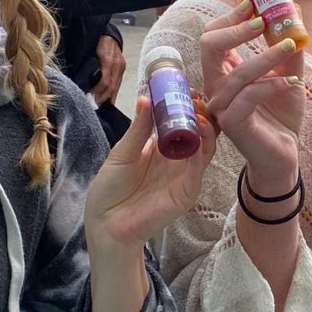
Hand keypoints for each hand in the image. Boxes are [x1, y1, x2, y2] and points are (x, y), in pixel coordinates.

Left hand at [83, 91, 216, 251]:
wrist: (106, 223)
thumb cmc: (110, 189)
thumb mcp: (123, 152)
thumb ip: (138, 128)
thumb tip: (145, 97)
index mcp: (161, 148)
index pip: (181, 123)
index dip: (186, 106)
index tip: (186, 89)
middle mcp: (177, 160)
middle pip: (199, 133)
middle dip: (201, 114)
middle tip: (196, 99)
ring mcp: (184, 176)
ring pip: (205, 149)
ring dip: (205, 130)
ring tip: (199, 114)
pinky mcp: (186, 192)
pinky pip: (198, 170)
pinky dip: (201, 152)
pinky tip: (197, 136)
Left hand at [91, 33, 126, 104]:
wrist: (108, 33)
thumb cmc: (96, 41)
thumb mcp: (89, 51)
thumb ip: (87, 65)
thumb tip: (82, 81)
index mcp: (108, 59)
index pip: (105, 80)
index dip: (98, 92)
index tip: (90, 100)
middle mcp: (117, 64)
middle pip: (111, 86)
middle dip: (103, 97)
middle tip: (94, 106)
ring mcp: (121, 66)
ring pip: (116, 86)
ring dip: (108, 97)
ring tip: (100, 105)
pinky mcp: (123, 68)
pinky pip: (118, 82)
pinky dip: (113, 92)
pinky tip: (109, 99)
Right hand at [198, 0, 305, 188]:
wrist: (284, 154)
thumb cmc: (280, 115)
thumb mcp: (289, 74)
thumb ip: (289, 48)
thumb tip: (295, 13)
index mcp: (225, 72)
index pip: (213, 36)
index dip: (229, 17)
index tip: (253, 3)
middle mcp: (217, 86)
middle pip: (209, 46)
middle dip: (236, 29)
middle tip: (262, 21)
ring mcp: (221, 105)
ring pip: (237, 72)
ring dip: (267, 56)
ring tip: (290, 47)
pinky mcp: (232, 123)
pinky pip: (249, 96)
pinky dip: (273, 84)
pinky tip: (292, 81)